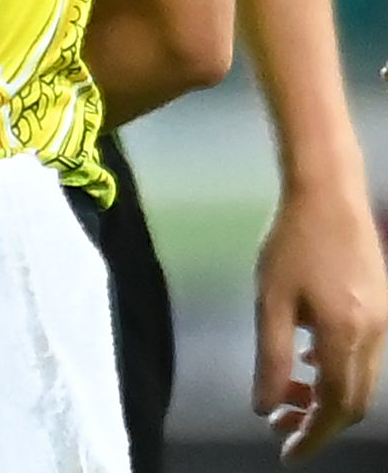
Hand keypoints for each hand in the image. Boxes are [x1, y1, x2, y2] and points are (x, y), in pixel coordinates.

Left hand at [255, 182, 383, 460]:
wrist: (330, 193)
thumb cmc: (292, 242)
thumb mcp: (269, 301)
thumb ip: (270, 357)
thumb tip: (265, 406)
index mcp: (347, 336)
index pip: (335, 407)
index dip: (313, 436)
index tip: (287, 454)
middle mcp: (375, 335)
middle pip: (353, 401)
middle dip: (319, 421)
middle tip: (280, 425)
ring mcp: (384, 320)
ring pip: (360, 379)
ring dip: (326, 394)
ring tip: (287, 392)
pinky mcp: (382, 305)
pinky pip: (364, 354)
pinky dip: (336, 368)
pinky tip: (306, 356)